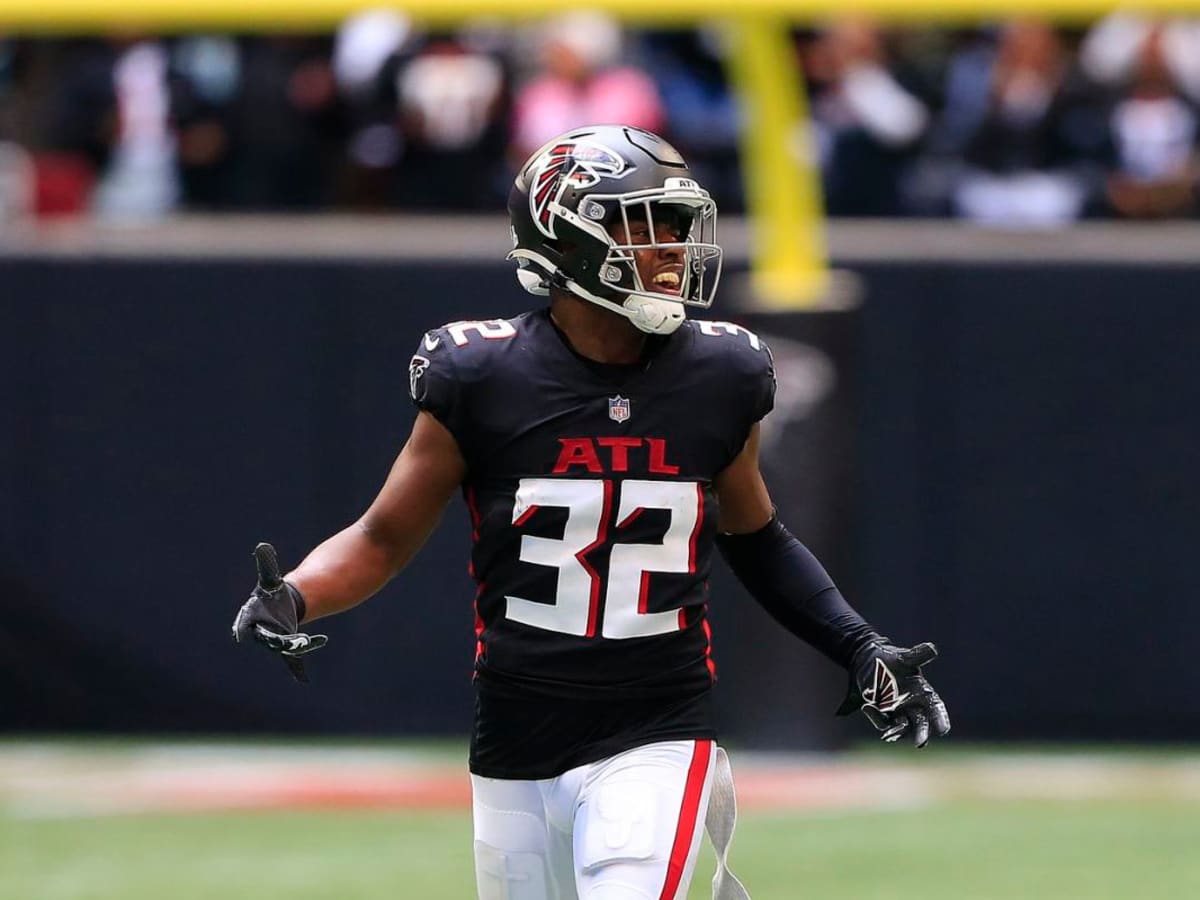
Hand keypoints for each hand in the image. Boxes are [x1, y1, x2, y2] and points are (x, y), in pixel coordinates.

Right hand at [231, 543, 327, 682]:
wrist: (285, 605)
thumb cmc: (274, 594)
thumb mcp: (271, 579)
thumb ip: (266, 565)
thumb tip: (262, 547)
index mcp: (252, 617)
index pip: (244, 624)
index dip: (241, 628)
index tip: (239, 634)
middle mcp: (261, 633)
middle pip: (267, 638)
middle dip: (276, 640)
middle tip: (287, 640)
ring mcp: (275, 641)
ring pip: (283, 647)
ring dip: (293, 648)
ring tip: (306, 642)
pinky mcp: (288, 648)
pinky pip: (292, 659)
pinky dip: (296, 668)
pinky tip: (303, 678)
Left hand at [837, 641, 949, 746]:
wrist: (869, 661)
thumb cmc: (892, 659)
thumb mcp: (904, 657)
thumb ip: (917, 655)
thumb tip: (932, 648)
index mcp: (923, 693)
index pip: (935, 708)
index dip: (940, 718)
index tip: (944, 730)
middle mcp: (913, 706)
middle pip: (920, 724)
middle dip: (921, 733)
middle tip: (920, 743)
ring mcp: (897, 712)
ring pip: (900, 727)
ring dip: (895, 732)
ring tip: (889, 735)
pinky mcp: (882, 714)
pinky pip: (881, 720)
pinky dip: (875, 716)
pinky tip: (867, 706)